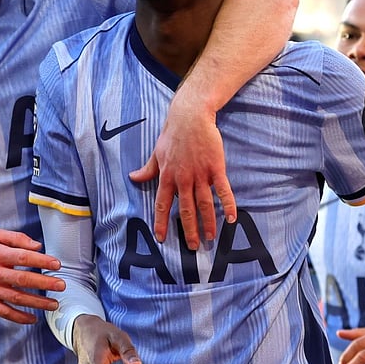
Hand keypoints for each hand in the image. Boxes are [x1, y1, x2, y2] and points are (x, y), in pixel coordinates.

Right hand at [0, 229, 64, 323]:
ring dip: (37, 303)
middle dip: (44, 283)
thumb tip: (38, 246)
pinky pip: (4, 312)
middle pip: (22, 280)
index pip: (23, 258)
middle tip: (61, 286)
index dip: (41, 261)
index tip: (57, 265)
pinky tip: (33, 318)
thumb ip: (16, 238)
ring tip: (54, 304)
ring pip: (16, 298)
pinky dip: (19, 317)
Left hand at [128, 93, 233, 249]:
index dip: (162, 222)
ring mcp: (200, 174)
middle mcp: (183, 178)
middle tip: (192, 247)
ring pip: (204, 204)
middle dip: (188, 230)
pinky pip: (223, 190)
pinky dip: (228, 205)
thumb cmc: (173, 133)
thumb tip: (133, 177)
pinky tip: (231, 219)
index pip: (162, 204)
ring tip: (211, 238)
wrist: (190, 116)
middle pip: (186, 209)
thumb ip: (147, 169)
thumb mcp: (157, 152)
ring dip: (208, 222)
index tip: (162, 239)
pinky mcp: (215, 168)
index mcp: (167, 176)